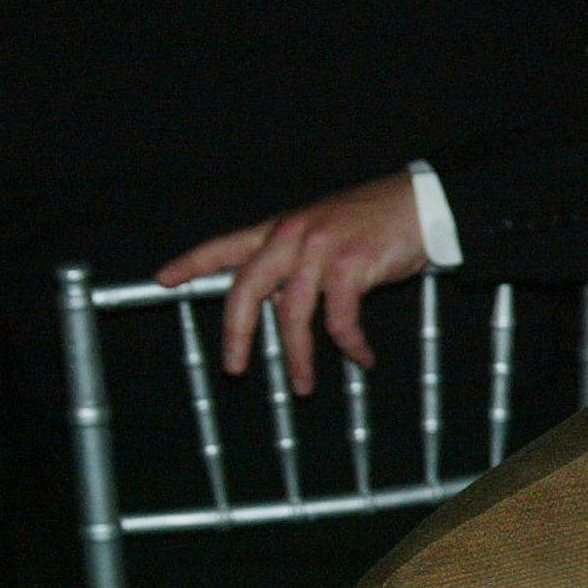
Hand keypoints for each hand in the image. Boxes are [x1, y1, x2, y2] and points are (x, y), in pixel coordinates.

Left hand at [154, 172, 429, 393]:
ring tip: (303, 383)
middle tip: (234, 367)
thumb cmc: (378, 221)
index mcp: (281, 228)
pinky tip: (361, 356)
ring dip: (298, 356)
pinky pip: (339, 320)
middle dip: (236, 333)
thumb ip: (298, 262)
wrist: (422, 203)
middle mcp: (292, 236)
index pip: (225, 245)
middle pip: (245, 289)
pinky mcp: (349, 266)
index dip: (191, 264)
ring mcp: (319, 250)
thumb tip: (283, 302)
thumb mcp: (326, 232)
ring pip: (291, 314)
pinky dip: (349, 345)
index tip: (164, 280)